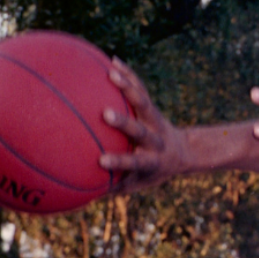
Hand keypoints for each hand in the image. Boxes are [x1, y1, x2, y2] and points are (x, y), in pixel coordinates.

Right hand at [98, 58, 194, 192]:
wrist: (181, 152)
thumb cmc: (150, 172)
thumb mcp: (135, 184)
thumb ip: (111, 188)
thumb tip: (77, 197)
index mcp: (151, 160)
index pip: (136, 162)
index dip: (120, 161)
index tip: (101, 160)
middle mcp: (155, 139)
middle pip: (141, 129)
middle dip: (124, 122)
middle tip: (106, 114)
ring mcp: (155, 120)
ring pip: (143, 102)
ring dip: (128, 87)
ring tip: (111, 72)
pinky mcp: (152, 107)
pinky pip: (140, 89)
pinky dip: (128, 75)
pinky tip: (112, 60)